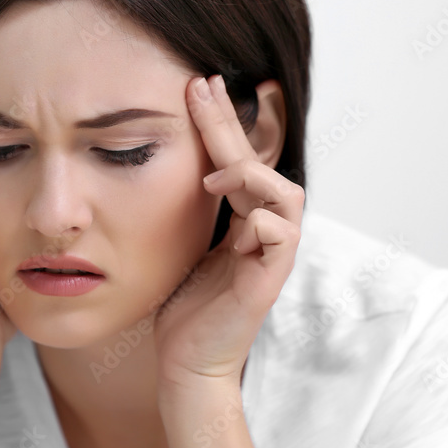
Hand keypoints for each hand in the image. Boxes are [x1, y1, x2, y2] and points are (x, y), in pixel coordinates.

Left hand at [154, 74, 303, 390]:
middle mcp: (262, 231)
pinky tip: (240, 218)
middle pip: (258, 163)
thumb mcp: (178, 244)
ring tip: (217, 176)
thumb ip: (186, 210)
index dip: (219, 121)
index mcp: (241, 219)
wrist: (186, 362)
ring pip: (285, 194)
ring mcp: (270, 255)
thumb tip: (162, 166)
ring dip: (252, 175)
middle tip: (205, 86)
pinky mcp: (268, 280)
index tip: (197, 85)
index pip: (235, 159)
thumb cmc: (182, 307)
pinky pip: (283, 236)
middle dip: (231, 123)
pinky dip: (264, 221)